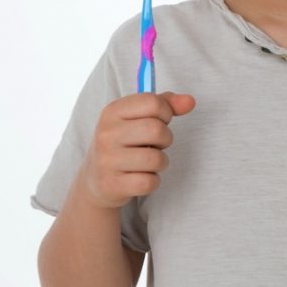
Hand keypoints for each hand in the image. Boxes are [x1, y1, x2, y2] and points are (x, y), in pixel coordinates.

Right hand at [78, 91, 195, 208]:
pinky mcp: (112, 184)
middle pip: (157, 130)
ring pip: (156, 159)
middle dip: (166, 138)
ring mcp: (107, 160)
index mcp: (112, 111)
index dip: (166, 112)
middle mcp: (106, 134)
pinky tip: (140, 176)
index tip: (160, 120)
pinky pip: (150, 182)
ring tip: (148, 161)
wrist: (96, 178)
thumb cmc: (125, 141)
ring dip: (160, 161)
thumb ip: (166, 104)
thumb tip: (190, 101)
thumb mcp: (138, 117)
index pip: (152, 102)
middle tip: (156, 144)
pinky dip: (152, 181)